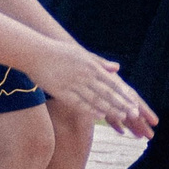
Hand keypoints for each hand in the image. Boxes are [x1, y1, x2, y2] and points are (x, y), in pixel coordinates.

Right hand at [29, 44, 155, 135]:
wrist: (34, 53)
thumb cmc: (58, 52)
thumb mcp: (81, 53)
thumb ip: (100, 62)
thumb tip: (118, 68)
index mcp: (91, 65)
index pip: (112, 82)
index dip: (124, 94)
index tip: (135, 103)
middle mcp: (84, 75)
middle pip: (107, 92)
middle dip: (122, 104)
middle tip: (134, 114)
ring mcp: (73, 84)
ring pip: (95, 99)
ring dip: (110, 108)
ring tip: (122, 117)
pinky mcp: (61, 92)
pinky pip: (79, 103)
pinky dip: (91, 109)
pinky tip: (101, 115)